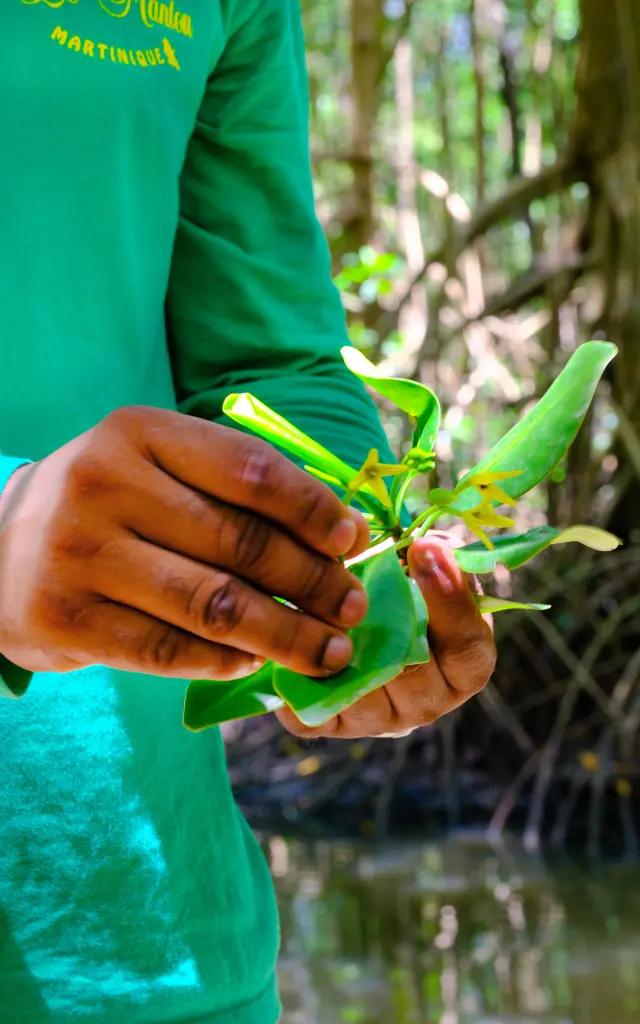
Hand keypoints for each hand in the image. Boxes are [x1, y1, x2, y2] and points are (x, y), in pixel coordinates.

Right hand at [0, 407, 370, 679]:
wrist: (1, 549)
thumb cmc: (109, 505)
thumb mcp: (157, 466)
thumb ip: (233, 487)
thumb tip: (338, 535)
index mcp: (139, 431)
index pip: (249, 469)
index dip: (313, 510)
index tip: (352, 542)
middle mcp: (105, 484)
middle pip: (240, 542)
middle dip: (314, 582)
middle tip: (354, 608)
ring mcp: (81, 553)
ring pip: (214, 604)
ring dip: (287, 635)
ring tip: (330, 652)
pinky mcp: (67, 618)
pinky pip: (171, 649)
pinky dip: (228, 661)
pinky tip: (259, 662)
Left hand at [276, 534, 495, 738]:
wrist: (366, 633)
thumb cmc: (407, 593)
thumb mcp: (428, 572)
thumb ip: (433, 558)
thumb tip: (427, 543)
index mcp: (463, 668)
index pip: (468, 647)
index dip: (451, 599)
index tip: (424, 547)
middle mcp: (426, 702)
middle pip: (413, 673)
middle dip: (387, 619)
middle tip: (361, 575)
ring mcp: (379, 720)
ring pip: (362, 693)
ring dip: (339, 649)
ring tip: (317, 604)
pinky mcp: (334, 725)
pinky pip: (313, 715)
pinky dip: (296, 688)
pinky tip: (284, 655)